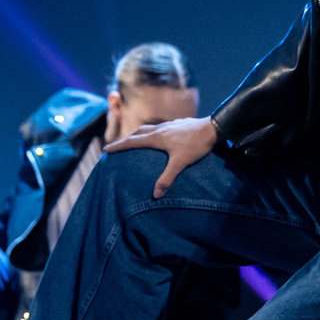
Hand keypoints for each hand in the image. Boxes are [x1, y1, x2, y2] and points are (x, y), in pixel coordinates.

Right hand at [104, 116, 218, 197]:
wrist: (213, 128)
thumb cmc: (196, 145)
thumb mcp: (180, 163)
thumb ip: (167, 178)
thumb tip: (155, 194)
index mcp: (157, 137)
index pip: (132, 141)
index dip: (118, 146)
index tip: (105, 149)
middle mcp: (160, 129)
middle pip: (138, 133)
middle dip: (126, 140)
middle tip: (117, 146)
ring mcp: (169, 125)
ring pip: (149, 129)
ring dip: (139, 135)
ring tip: (136, 142)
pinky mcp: (178, 125)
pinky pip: (160, 128)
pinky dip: (153, 133)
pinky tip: (160, 138)